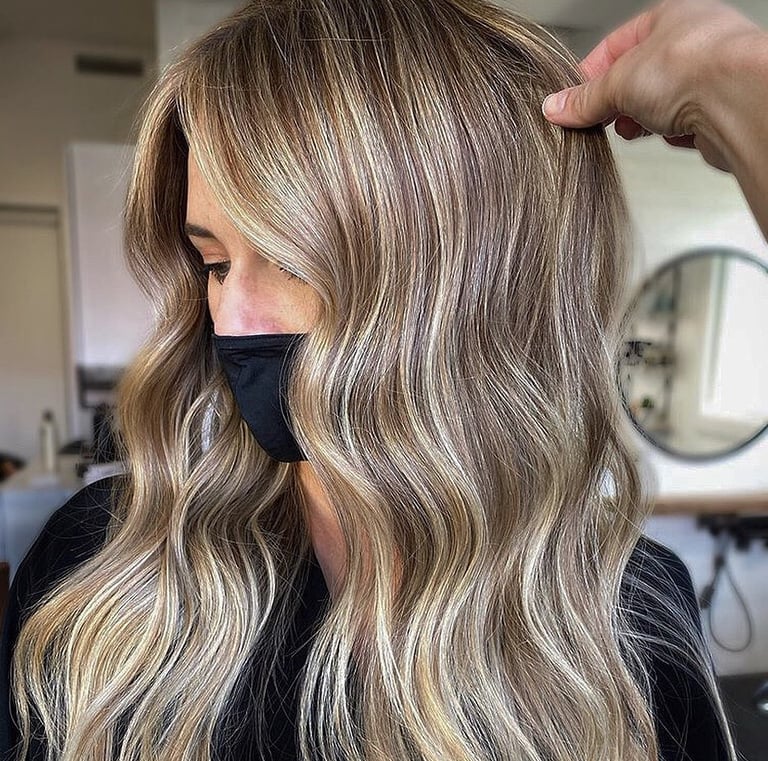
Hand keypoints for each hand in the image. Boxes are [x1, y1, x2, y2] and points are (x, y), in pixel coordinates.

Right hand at [542, 0, 762, 172]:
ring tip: (632, 130)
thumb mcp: (617, 82)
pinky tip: (665, 137)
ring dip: (642, 121)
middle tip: (599, 120)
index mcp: (669, 18)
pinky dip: (668, 135)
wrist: (737, 101)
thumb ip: (585, 99)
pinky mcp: (718, 113)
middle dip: (616, 103)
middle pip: (637, 78)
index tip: (571, 102)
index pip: (615, 47)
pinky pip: (682, 126)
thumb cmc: (692, 68)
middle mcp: (692, 43)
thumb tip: (557, 107)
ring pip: (660, 104)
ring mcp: (708, 78)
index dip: (589, 76)